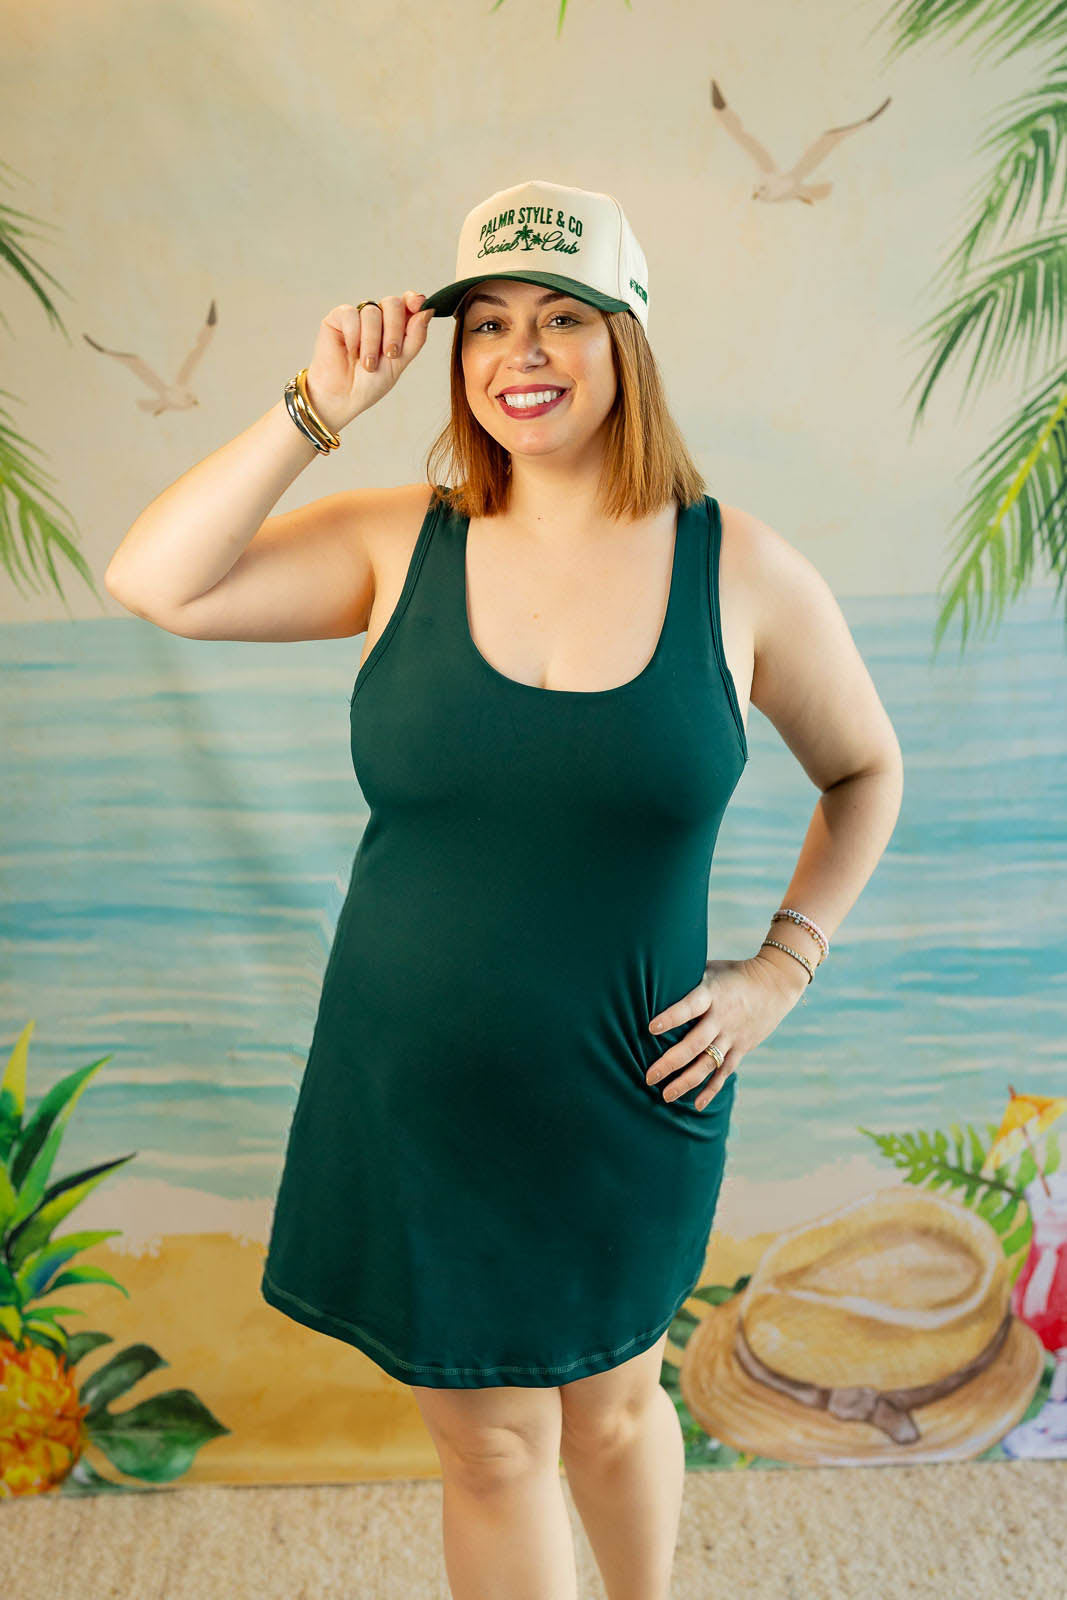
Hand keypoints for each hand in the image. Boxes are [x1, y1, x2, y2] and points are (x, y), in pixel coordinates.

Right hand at [304, 290, 435, 432]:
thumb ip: (415, 337)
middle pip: (392, 303)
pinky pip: (350, 314)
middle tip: (390, 354)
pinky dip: (354, 335)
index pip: (408, 303)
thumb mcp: (399, 363)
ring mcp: (358, 317)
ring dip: (372, 341)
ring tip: (367, 363)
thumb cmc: (370, 383)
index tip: (418, 305)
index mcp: (395, 327)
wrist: (343, 397)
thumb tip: (427, 310)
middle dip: (394, 330)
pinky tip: (350, 351)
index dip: (413, 300)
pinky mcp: (338, 319)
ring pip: (372, 312)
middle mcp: (378, 318)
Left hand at [645, 951, 807, 1109]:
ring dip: (686, 1081)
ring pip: (707, 1063)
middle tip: (649, 1077)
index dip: (671, 1017)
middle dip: (671, 1062)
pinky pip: (725, 1071)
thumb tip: (652, 976)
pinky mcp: (741, 1047)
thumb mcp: (709, 969)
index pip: (689, 1007)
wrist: (774, 984)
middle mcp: (721, 1018)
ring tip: (666, 1096)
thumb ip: (686, 977)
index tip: (651, 1028)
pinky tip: (697, 1104)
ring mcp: (732, 1035)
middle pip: (695, 1044)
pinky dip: (711, 1089)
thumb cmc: (733, 973)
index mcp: (711, 994)